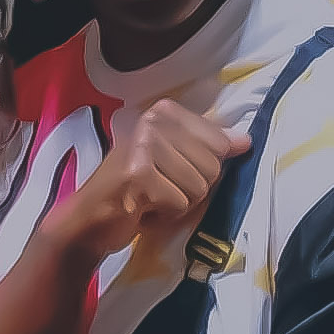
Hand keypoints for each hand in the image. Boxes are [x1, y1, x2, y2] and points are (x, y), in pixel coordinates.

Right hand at [56, 97, 249, 271]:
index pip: (220, 142)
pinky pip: (180, 203)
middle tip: (158, 190)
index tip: (171, 172)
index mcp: (164, 111)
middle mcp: (153, 120)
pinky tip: (142, 210)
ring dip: (178, 204)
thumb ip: (208, 147)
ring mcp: (144, 145)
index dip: (202, 168)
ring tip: (150, 199)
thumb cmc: (133, 192)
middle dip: (190, 189)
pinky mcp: (139, 174)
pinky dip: (165, 217)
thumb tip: (247, 141)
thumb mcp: (173, 161)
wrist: (87, 221)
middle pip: (212, 166)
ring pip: (199, 187)